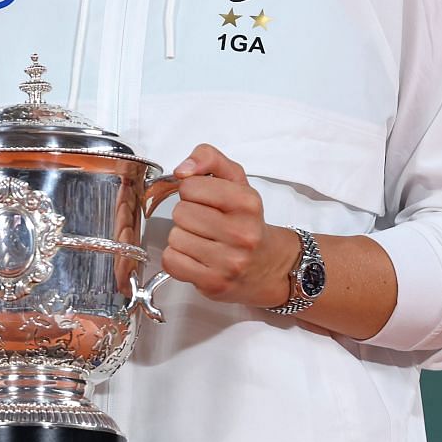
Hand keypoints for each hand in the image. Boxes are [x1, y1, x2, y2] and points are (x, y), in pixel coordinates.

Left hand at [159, 144, 295, 308]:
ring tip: (203, 241)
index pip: (190, 186)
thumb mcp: (236, 181)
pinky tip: (196, 257)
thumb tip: (183, 169)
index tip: (205, 201)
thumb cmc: (246, 221)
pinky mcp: (215, 283)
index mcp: (247, 202)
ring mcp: (229, 261)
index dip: (192, 192)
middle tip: (205, 223)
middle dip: (187, 216)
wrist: (269, 265)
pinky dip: (178, 258)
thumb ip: (209, 158)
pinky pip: (172, 261)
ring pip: (174, 237)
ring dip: (182, 238)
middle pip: (180, 213)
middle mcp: (242, 233)